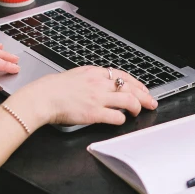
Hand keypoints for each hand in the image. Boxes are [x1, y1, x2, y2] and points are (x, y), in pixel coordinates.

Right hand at [11, 65, 157, 127]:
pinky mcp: (94, 113)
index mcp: (95, 73)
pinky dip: (122, 119)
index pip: (123, 76)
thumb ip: (92, 79)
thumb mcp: (77, 75)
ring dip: (136, 107)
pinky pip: (116, 116)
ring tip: (138, 112)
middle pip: (130, 88)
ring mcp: (98, 98)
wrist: (43, 97)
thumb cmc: (55, 89)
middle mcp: (99, 83)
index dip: (137, 84)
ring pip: (128, 100)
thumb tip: (104, 83)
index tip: (143, 89)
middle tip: (151, 102)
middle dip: (144, 96)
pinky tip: (122, 120)